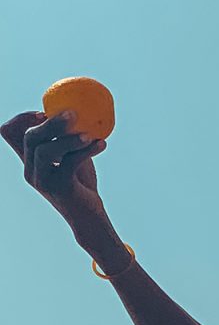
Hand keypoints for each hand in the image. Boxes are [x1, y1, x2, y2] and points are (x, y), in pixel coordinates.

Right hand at [2, 109, 107, 238]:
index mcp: (29, 161)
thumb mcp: (71, 156)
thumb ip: (65, 137)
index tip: (43, 112)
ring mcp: (42, 180)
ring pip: (45, 150)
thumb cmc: (81, 184)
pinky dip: (86, 150)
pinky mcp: (58, 188)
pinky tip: (102, 144)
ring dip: (68, 138)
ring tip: (90, 134)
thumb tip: (74, 107)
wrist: (89, 217)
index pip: (10, 133)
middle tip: (73, 113)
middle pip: (30, 137)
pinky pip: (69, 162)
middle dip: (50, 122)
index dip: (22, 119)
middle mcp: (30, 171)